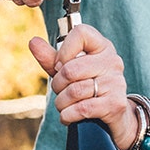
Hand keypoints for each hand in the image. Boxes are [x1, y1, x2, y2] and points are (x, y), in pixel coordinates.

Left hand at [29, 25, 138, 149]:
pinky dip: (67, 115)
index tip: (61, 65)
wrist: (114, 116)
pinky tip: (68, 116)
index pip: (81, 33)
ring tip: (64, 105)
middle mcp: (112, 61)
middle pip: (71, 69)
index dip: (64, 51)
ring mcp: (116, 82)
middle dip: (58, 85)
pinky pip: (81, 108)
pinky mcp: (115, 104)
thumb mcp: (69, 71)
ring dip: (61, 103)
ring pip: (74, 91)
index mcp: (102, 47)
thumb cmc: (89, 88)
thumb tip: (33, 42)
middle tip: (60, 91)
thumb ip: (51, 57)